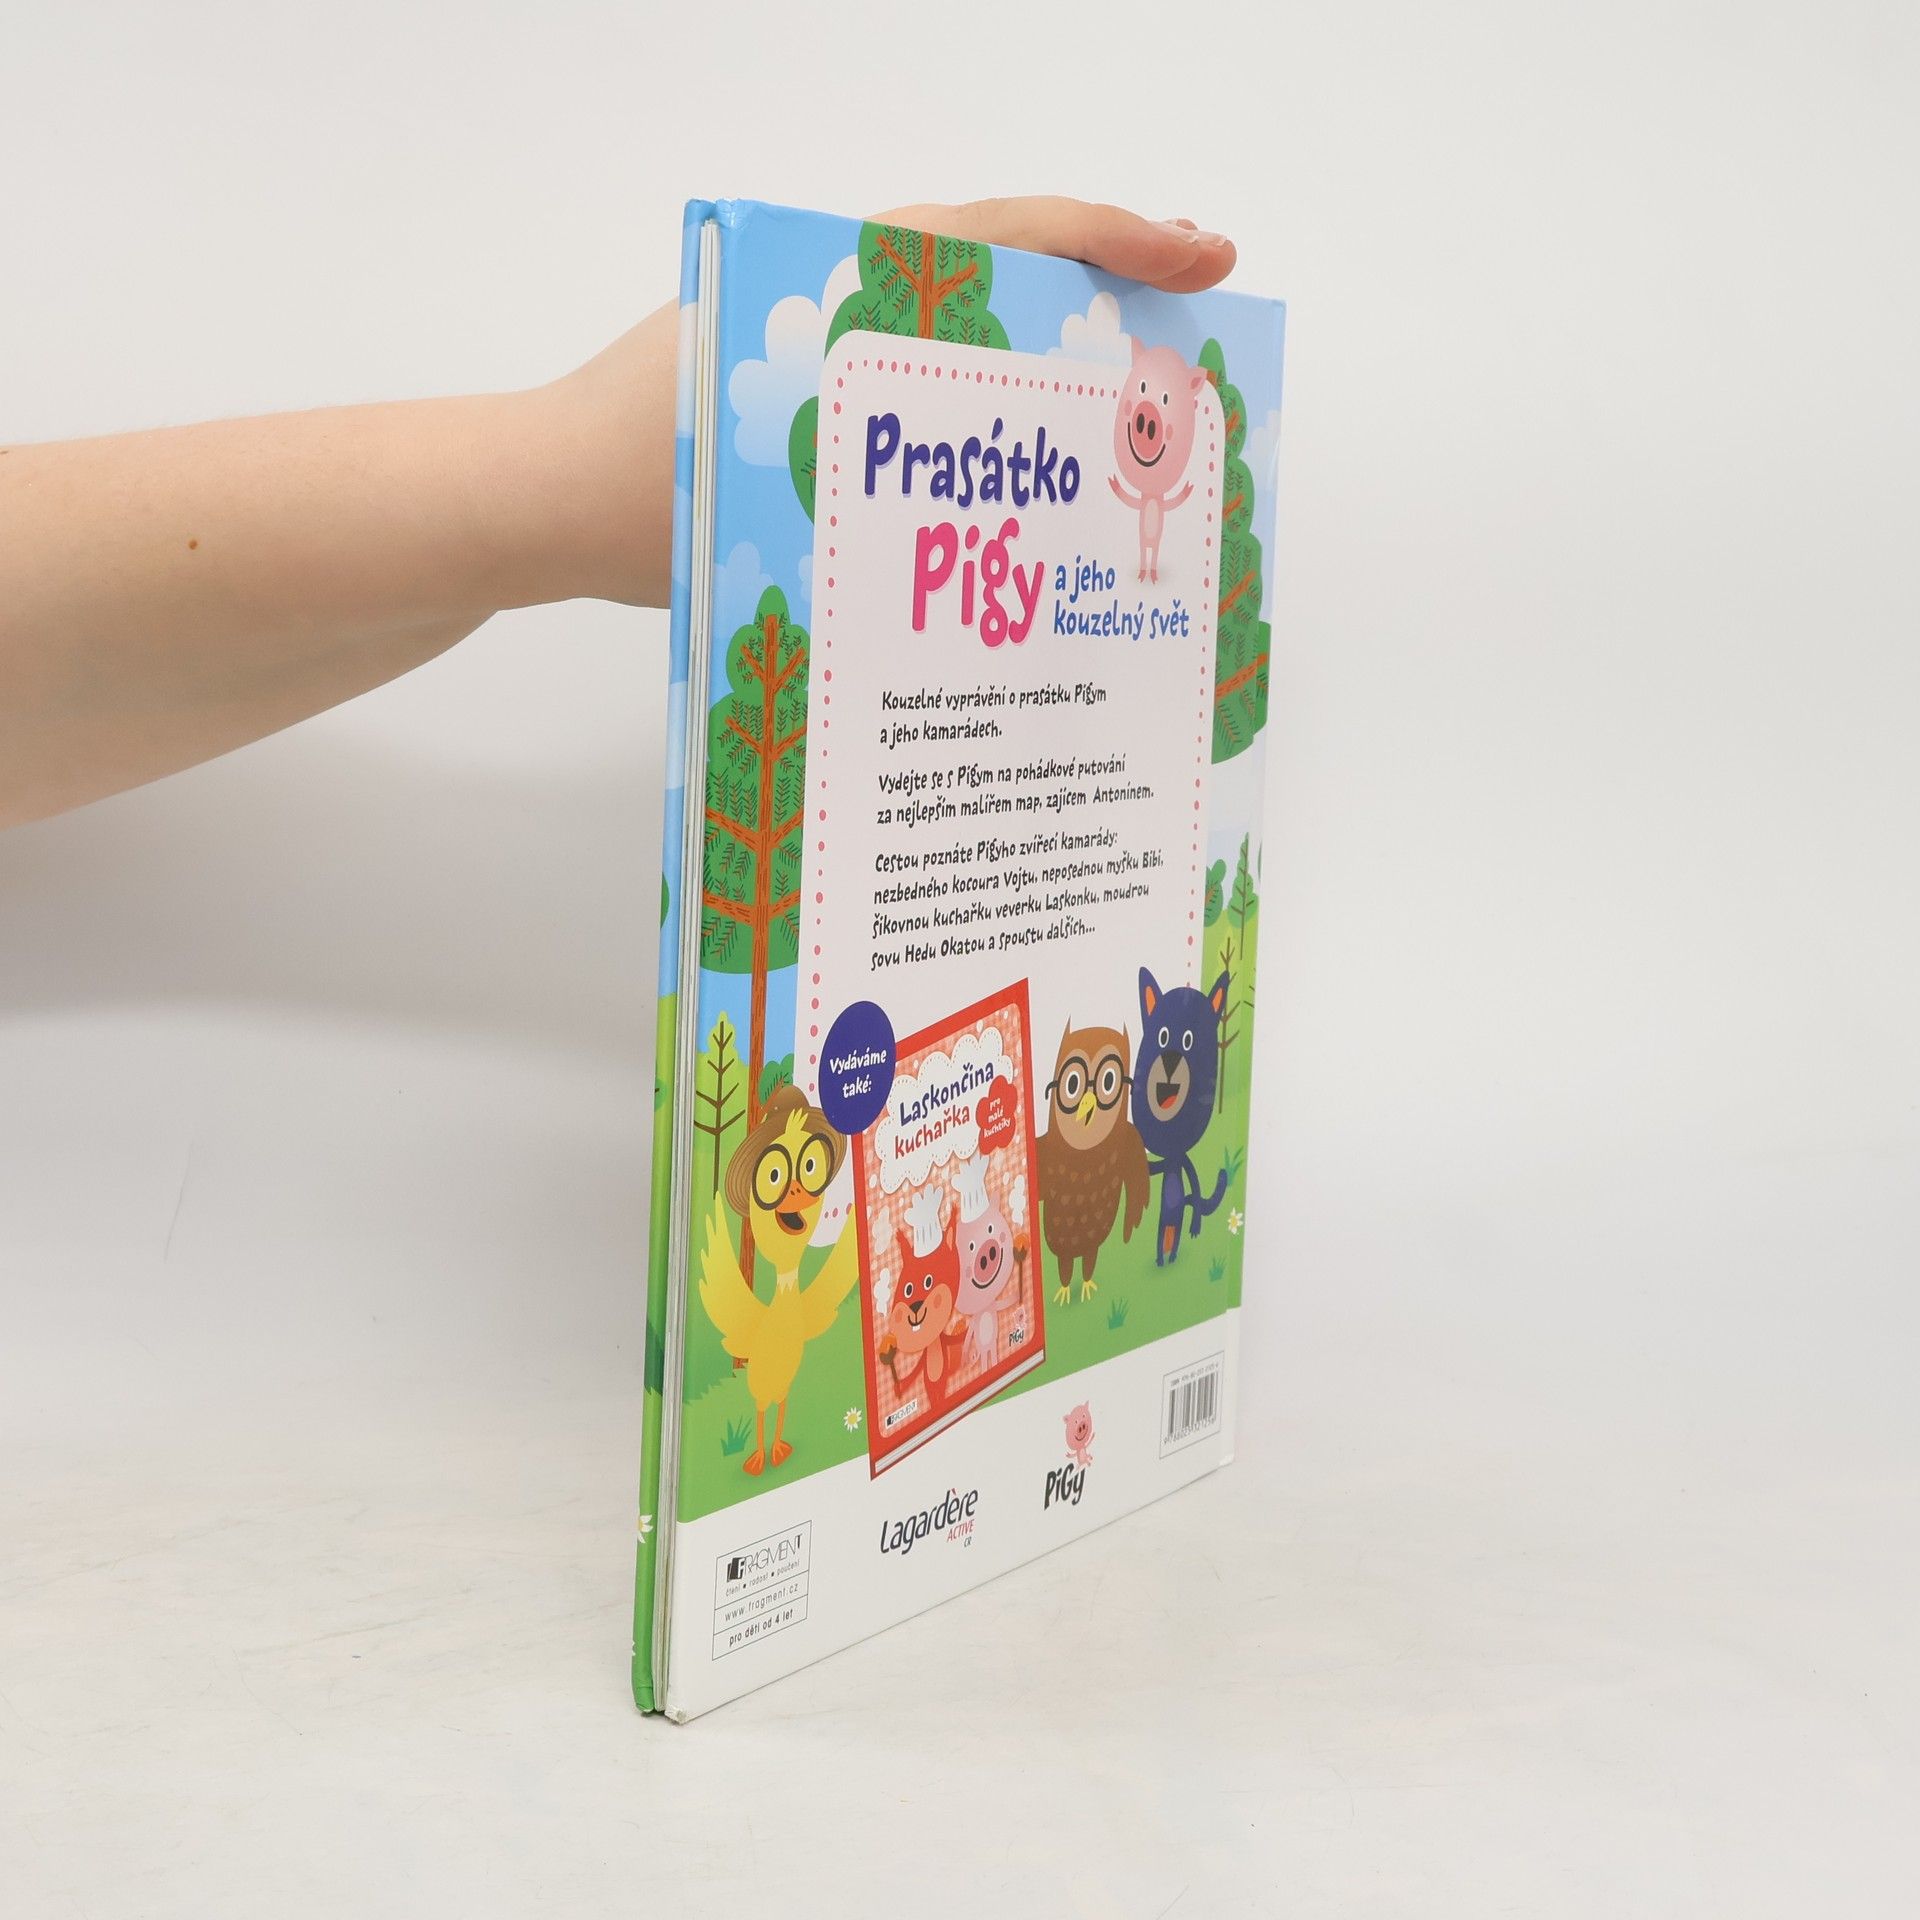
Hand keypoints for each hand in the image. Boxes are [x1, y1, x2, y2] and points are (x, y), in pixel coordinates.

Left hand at [549, 198, 1236, 607]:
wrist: (530, 505)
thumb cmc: (636, 483)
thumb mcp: (779, 452)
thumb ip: (887, 440)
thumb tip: (1022, 463)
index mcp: (841, 276)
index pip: (1005, 235)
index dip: (1114, 242)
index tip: (1201, 258)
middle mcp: (836, 295)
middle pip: (997, 271)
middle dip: (1100, 290)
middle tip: (1193, 318)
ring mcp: (814, 344)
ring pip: (960, 332)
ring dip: (1043, 356)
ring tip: (1128, 397)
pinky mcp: (796, 399)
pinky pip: (911, 389)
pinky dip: (973, 411)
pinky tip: (1016, 466)